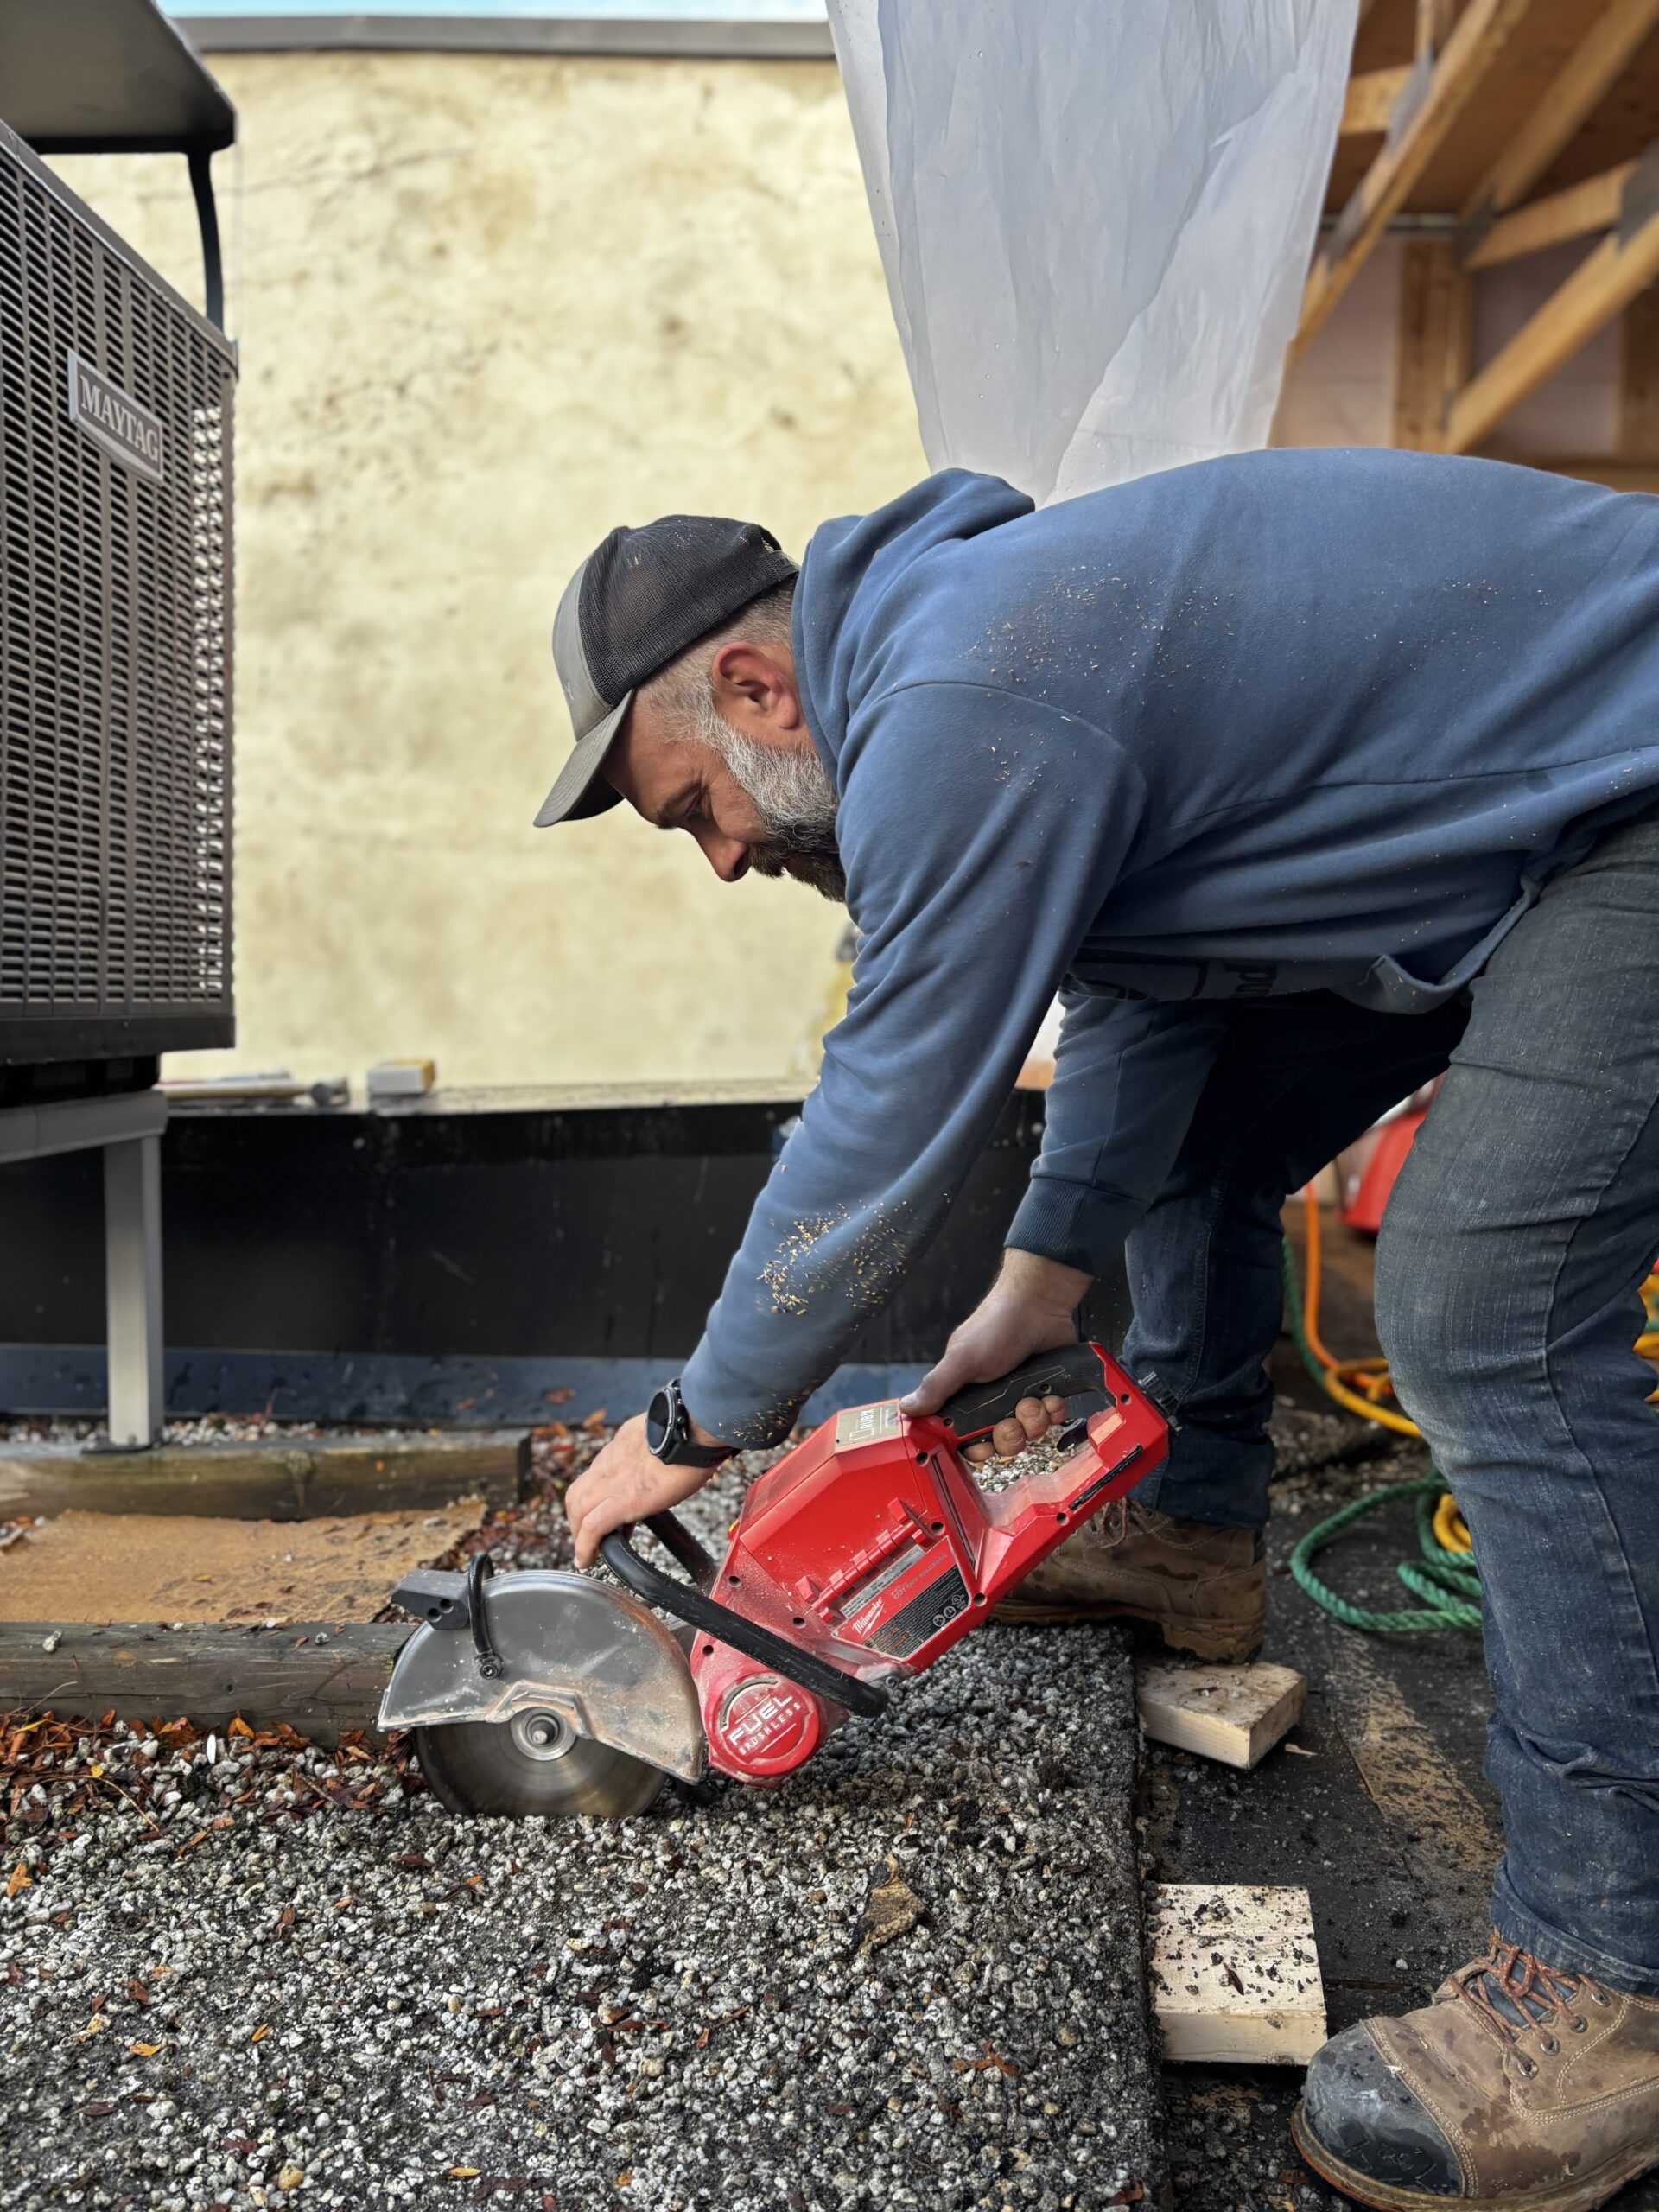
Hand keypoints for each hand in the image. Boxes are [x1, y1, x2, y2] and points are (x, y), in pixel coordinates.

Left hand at [564, 1412, 728, 1570]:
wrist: (692, 1428)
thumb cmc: (690, 1430)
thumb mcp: (664, 1438)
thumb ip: (657, 1451)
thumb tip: (670, 1460)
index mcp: (621, 1447)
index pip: (598, 1475)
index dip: (597, 1497)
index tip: (607, 1512)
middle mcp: (610, 1462)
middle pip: (577, 1492)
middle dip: (577, 1517)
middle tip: (586, 1537)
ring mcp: (611, 1479)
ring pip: (576, 1507)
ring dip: (577, 1532)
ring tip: (587, 1552)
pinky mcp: (622, 1500)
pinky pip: (592, 1526)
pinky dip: (585, 1545)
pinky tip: (587, 1559)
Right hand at [901, 1250, 1093, 1464]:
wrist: (1040, 1304)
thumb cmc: (996, 1325)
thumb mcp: (962, 1358)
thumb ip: (936, 1387)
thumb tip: (904, 1408)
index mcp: (967, 1396)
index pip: (966, 1438)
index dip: (976, 1448)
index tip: (983, 1444)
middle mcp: (994, 1401)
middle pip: (1001, 1443)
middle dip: (1010, 1435)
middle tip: (1012, 1418)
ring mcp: (1022, 1398)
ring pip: (1030, 1434)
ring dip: (1034, 1418)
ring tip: (1033, 1396)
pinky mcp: (1047, 1393)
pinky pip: (1053, 1419)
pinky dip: (1054, 1408)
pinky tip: (1050, 1393)